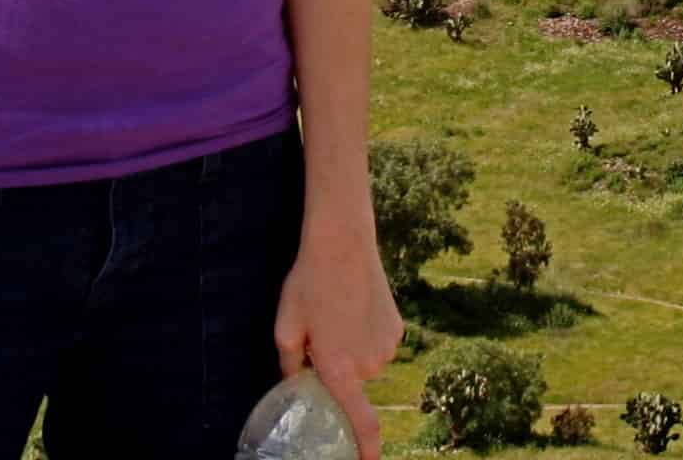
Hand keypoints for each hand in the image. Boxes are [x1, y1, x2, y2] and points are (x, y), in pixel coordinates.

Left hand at [274, 213, 401, 458]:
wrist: (343, 243)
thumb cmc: (309, 285)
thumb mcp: (285, 328)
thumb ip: (290, 366)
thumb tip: (296, 382)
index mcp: (340, 370)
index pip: (362, 423)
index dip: (367, 450)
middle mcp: (369, 364)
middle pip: (352, 384)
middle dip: (338, 370)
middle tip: (321, 339)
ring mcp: (387, 346)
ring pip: (366, 362)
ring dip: (353, 350)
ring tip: (338, 314)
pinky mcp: (397, 327)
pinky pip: (378, 343)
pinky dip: (366, 334)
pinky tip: (355, 306)